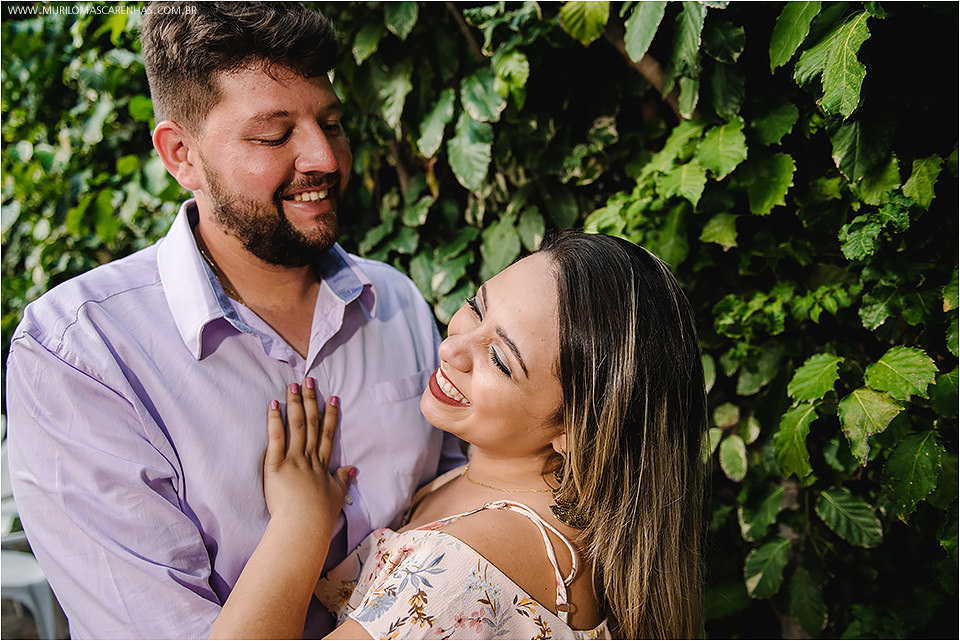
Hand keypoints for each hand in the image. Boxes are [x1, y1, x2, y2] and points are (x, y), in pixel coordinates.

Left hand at [264, 378, 355, 532]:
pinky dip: (275, 420)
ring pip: (296, 425)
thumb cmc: (320, 516)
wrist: (304, 525)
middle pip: (312, 423)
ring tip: (293, 386)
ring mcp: (293, 459)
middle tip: (309, 381)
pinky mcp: (276, 465)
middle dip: (310, 400)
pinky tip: (274, 404)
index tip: (333, 398)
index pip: (328, 434)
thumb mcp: (337, 496)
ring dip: (295, 403)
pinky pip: (276, 438)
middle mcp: (309, 457)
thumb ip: (343, 480)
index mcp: (323, 465)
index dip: (331, 415)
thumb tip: (352, 469)